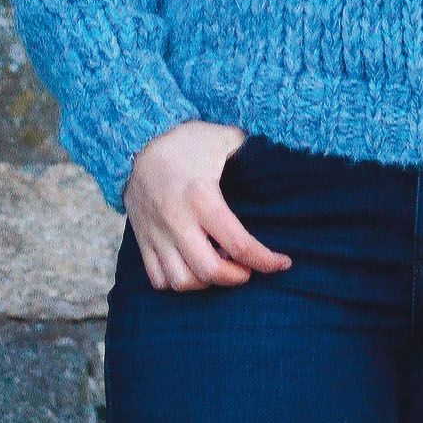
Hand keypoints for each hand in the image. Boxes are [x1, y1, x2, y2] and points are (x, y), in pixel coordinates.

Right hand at [123, 119, 293, 291]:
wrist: (139, 142)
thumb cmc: (188, 140)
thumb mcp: (225, 139)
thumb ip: (252, 153)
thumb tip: (283, 164)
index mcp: (201, 197)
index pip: (238, 243)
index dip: (265, 260)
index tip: (282, 263)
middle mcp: (177, 221)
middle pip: (209, 271)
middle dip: (237, 277)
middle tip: (250, 269)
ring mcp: (157, 234)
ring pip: (181, 281)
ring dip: (207, 283)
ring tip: (222, 268)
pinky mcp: (143, 241)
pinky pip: (158, 279)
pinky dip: (179, 282)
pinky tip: (196, 269)